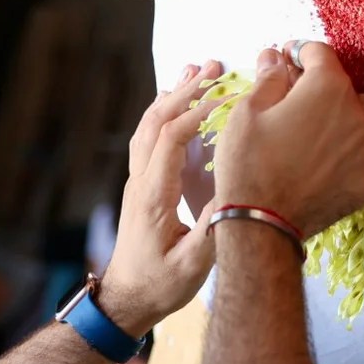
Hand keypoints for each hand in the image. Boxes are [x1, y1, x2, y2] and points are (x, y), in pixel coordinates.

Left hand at [100, 62, 224, 332]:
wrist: (126, 299)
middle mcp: (141, 181)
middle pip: (157, 120)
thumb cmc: (160, 286)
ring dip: (172, 94)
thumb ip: (213, 232)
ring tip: (197, 69)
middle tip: (215, 64)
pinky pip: (150, 137)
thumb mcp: (192, 266)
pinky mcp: (142, 186)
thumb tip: (237, 195)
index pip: (172, 138)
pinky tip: (179, 101)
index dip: (199, 111)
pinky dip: (165, 111)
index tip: (229, 96)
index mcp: (153, 195)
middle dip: (186, 89)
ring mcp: (138, 181)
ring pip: (148, 124)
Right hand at [214, 44, 363, 235]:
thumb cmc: (248, 163)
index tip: (286, 58)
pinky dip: (346, 159)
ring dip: (351, 123)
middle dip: (339, 89)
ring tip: (319, 135)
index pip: (322, 54)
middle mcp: (358, 117)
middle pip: (361, 90)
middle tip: (310, 100)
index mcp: (328, 90)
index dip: (300, 51)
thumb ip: (269, 79)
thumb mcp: (248, 112)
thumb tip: (275, 58)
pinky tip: (319, 168)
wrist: (260, 224)